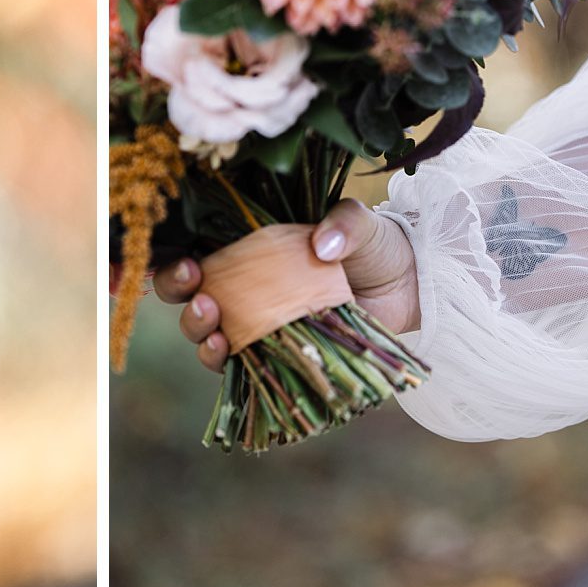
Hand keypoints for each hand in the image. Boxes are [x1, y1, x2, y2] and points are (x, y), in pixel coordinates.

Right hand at [155, 199, 419, 373]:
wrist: (410, 286)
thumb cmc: (377, 246)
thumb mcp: (362, 224)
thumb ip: (344, 223)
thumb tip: (321, 245)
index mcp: (248, 245)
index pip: (195, 248)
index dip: (177, 258)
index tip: (190, 263)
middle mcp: (242, 284)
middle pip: (187, 292)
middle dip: (179, 295)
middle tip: (200, 296)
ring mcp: (256, 321)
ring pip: (205, 330)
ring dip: (198, 331)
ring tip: (213, 329)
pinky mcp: (275, 352)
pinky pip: (238, 363)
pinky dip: (223, 362)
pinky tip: (226, 352)